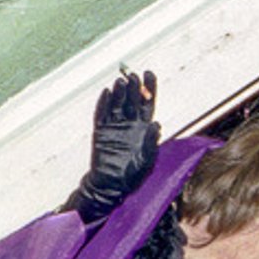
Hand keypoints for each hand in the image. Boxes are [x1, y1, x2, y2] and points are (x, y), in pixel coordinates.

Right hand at [68, 68, 158, 220]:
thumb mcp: (147, 160)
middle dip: (133, 87)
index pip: (148, 102)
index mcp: (144, 127)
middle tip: (133, 77)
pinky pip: (101, 114)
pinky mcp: (101, 131)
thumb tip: (156, 125)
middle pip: (132, 99)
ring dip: (118, 92)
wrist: (111, 185)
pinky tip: (105, 93)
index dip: (149, 87)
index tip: (148, 74)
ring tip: (120, 82)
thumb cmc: (131, 175)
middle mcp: (130, 123)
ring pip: (117, 103)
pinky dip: (103, 103)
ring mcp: (114, 126)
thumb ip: (151, 142)